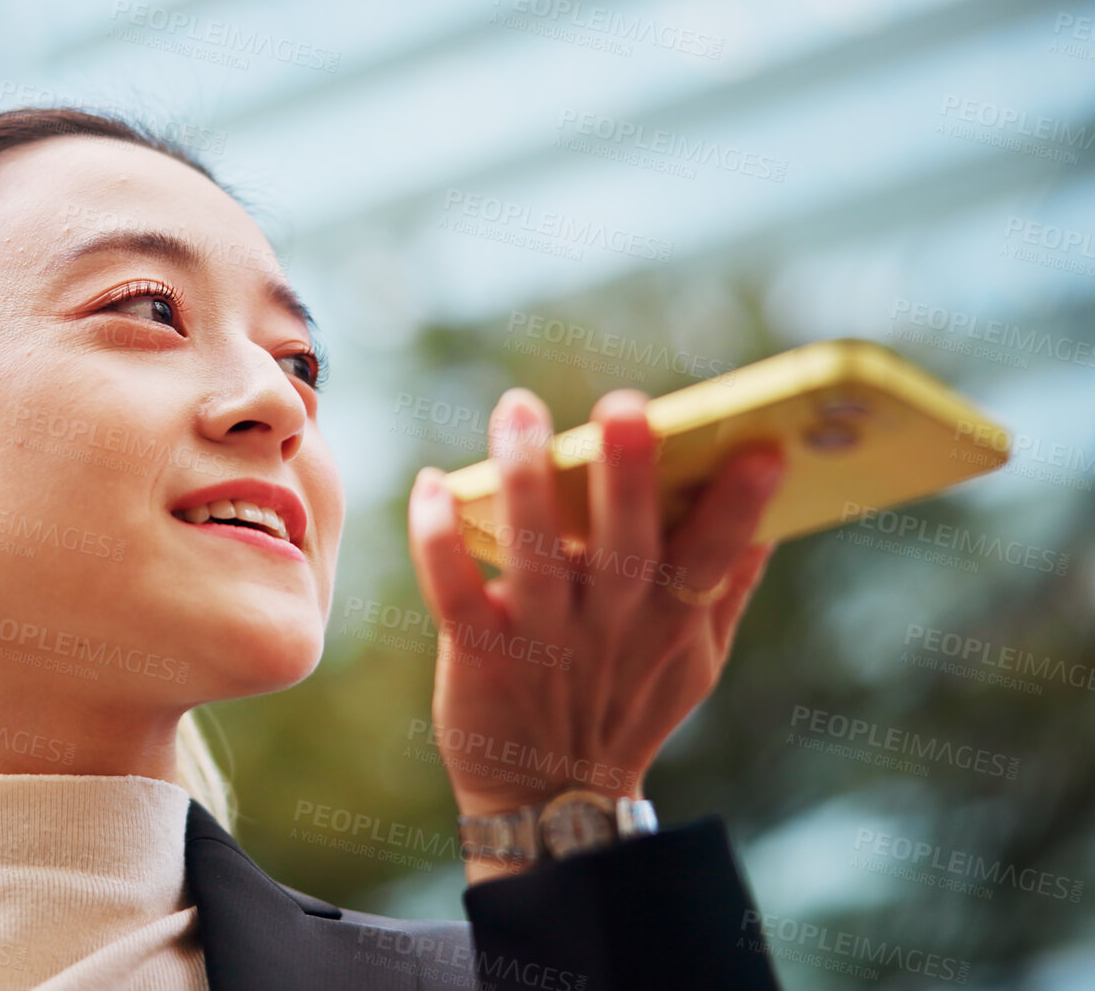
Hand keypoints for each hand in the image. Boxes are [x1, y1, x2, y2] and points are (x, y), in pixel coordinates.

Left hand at [406, 387, 784, 882]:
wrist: (548, 796)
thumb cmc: (625, 707)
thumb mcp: (696, 661)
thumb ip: (729, 587)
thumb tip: (772, 513)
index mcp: (670, 616)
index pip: (714, 553)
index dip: (741, 506)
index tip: (763, 451)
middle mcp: (611, 624)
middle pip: (624, 544)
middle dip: (628, 475)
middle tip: (626, 408)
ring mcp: (543, 640)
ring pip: (535, 555)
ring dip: (526, 482)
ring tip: (519, 411)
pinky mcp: (480, 654)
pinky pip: (456, 593)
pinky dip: (438, 543)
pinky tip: (431, 487)